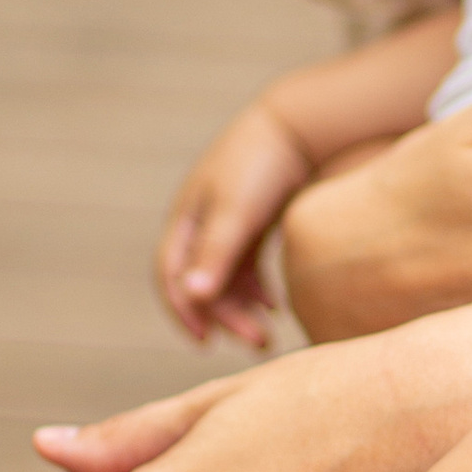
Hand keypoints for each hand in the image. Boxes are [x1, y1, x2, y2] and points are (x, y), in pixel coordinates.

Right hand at [154, 97, 314, 348]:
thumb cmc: (261, 164)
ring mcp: (228, 226)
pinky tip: (277, 306)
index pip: (171, 275)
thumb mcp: (237, 210)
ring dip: (242, 310)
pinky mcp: (255, 225)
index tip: (206, 342)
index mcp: (186, 219)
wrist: (300, 128)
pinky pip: (248, 269)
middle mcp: (202, 225)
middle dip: (225, 318)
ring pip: (227, 280)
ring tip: (269, 333)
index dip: (183, 310)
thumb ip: (216, 253)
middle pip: (202, 284)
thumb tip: (192, 297)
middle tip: (257, 344)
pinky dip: (258, 290)